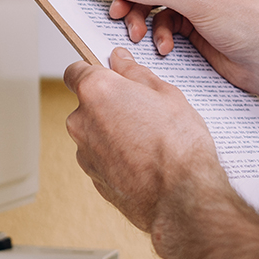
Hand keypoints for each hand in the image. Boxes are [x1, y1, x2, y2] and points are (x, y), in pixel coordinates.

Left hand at [63, 48, 229, 235]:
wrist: (182, 197)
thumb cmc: (178, 145)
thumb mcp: (167, 94)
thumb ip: (136, 73)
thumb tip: (120, 60)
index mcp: (96, 91)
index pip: (76, 70)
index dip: (94, 71)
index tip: (111, 75)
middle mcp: (81, 120)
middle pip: (87, 103)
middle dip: (109, 104)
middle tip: (142, 111)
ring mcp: (83, 150)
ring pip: (94, 131)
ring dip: (113, 131)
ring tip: (148, 140)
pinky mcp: (91, 174)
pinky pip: (100, 155)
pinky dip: (115, 155)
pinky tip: (142, 160)